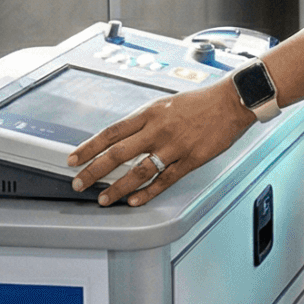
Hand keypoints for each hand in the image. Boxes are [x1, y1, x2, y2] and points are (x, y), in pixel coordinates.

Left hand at [65, 77, 252, 205]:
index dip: (89, 147)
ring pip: (139, 171)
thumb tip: (122, 139)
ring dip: (118, 187)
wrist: (231, 102)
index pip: (111, 132)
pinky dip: (148, 192)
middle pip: (118, 153)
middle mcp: (158, 129)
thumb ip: (145, 122)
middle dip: (94, 170)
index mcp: (149, 113)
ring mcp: (174, 146)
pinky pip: (165, 180)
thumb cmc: (199, 102)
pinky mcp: (191, 159)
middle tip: (79, 183)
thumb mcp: (165, 104)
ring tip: (104, 199)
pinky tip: (135, 201)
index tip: (73, 159)